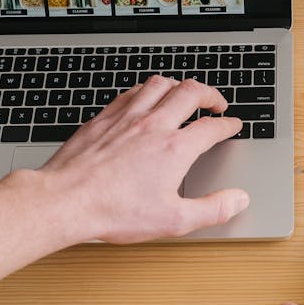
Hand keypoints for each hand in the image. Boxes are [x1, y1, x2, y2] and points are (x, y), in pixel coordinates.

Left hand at [0, 77, 248, 304]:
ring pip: (160, 84)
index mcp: (174, 148)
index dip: (228, 125)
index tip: (233, 125)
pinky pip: (132, 91)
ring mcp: (126, 117)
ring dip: (178, 85)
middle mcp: (153, 124)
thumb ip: (212, 209)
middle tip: (216, 102)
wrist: (65, 200)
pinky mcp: (104, 118)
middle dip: (210, 93)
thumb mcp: (173, 220)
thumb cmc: (113, 211)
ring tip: (184, 93)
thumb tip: (238, 200)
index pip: (212, 127)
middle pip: (190, 92)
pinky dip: (147, 90)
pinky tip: (145, 98)